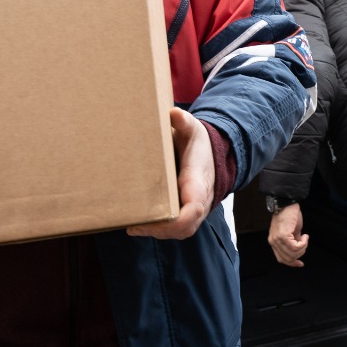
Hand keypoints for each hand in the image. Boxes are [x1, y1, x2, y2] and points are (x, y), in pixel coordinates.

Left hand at [127, 108, 214, 240]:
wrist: (212, 157)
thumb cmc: (198, 144)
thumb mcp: (192, 130)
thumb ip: (184, 122)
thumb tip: (173, 113)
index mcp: (198, 181)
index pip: (195, 206)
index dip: (181, 218)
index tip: (161, 218)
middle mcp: (200, 200)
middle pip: (186, 226)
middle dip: (162, 230)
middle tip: (135, 226)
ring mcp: (195, 210)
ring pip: (181, 231)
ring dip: (158, 232)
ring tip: (133, 227)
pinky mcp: (187, 213)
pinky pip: (178, 229)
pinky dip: (160, 231)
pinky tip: (138, 226)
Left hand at [268, 203, 308, 266]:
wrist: (287, 203)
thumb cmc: (289, 214)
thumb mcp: (291, 231)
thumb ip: (293, 241)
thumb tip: (299, 248)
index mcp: (274, 242)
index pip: (281, 259)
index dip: (292, 263)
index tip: (300, 263)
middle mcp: (273, 242)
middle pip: (288, 259)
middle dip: (300, 254)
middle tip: (305, 244)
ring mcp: (277, 239)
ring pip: (293, 254)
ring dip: (303, 248)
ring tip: (305, 238)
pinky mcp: (283, 236)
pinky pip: (295, 247)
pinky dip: (303, 243)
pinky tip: (305, 236)